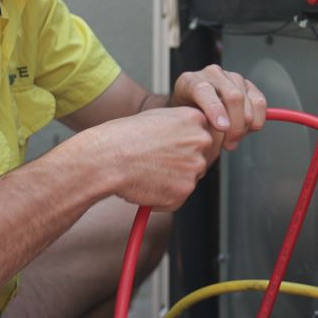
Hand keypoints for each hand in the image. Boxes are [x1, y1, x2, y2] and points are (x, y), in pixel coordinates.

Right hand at [84, 107, 223, 209]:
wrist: (107, 157)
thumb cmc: (123, 137)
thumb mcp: (157, 119)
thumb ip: (180, 128)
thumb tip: (191, 144)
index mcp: (195, 118)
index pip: (210, 136)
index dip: (194, 147)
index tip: (181, 153)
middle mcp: (200, 141)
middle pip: (204, 159)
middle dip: (186, 166)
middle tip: (159, 165)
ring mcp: (195, 166)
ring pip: (189, 180)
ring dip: (172, 182)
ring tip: (146, 172)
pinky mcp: (184, 190)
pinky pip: (177, 199)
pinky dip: (163, 199)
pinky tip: (145, 185)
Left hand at [170, 65, 267, 150]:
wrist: (193, 108)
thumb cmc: (187, 116)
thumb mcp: (183, 121)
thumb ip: (194, 125)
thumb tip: (209, 138)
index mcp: (191, 81)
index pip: (204, 90)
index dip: (215, 109)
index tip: (222, 127)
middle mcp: (212, 74)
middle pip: (232, 96)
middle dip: (235, 125)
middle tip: (230, 144)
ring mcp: (231, 77)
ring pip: (247, 100)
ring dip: (245, 125)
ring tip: (235, 140)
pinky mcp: (248, 85)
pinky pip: (259, 101)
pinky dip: (258, 118)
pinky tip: (248, 129)